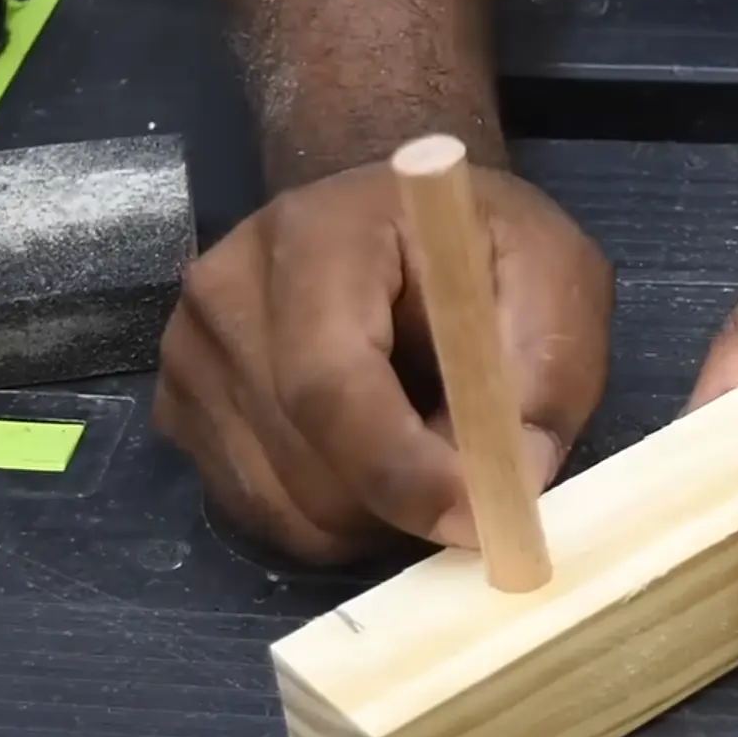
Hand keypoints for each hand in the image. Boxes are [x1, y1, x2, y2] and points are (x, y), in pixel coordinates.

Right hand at [155, 159, 611, 562]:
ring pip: (284, 506)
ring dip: (372, 519)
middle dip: (403, 505)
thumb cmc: (477, 243)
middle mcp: (226, 294)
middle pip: (305, 464)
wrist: (393, 216)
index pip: (331, 384)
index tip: (478, 520)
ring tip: (425, 456)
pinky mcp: (183, 411)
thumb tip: (515, 478)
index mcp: (316, 238)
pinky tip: (374, 465)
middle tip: (475, 488)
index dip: (404, 471)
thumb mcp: (553, 278)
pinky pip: (260, 512)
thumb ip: (542, 371)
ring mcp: (192, 356)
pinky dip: (332, 520)